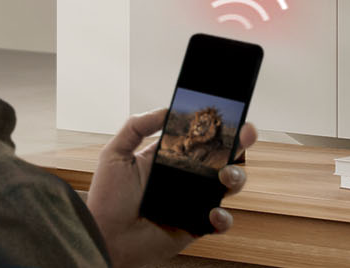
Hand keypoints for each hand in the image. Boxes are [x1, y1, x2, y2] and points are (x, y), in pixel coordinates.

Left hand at [85, 108, 257, 267]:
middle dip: (241, 142)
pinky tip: (212, 213)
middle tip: (245, 135)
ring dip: (237, 176)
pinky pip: (221, 221)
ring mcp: (195, 200)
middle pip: (224, 155)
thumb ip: (136, 126)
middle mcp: (189, 176)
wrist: (104, 239)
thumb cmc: (106, 200)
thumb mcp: (115, 154)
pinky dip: (224, 217)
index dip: (221, 124)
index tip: (232, 114)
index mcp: (173, 156)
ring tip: (225, 176)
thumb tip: (166, 109)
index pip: (202, 136)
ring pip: (230, 184)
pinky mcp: (197, 225)